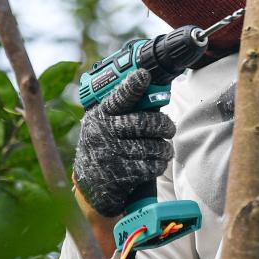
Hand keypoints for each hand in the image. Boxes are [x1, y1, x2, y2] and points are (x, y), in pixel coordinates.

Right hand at [72, 68, 175, 217]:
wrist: (89, 182)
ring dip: (164, 148)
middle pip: (144, 123)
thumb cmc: (104, 144)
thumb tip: (152, 90)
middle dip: (164, 125)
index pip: (119, 98)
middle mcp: (104, 132)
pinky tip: (157, 162)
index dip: (132, 87)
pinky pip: (151, 166)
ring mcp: (111, 154)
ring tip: (164, 148)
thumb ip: (123, 109)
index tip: (143, 76)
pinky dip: (159, 164)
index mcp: (101, 114)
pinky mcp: (120, 174)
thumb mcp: (104, 122)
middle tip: (169, 128)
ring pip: (152, 146)